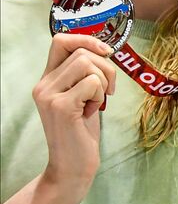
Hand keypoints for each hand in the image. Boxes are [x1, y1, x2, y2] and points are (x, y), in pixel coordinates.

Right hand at [32, 33, 118, 200]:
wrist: (72, 165)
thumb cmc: (81, 130)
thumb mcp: (83, 96)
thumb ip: (85, 74)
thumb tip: (105, 49)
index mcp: (47, 79)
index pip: (60, 40)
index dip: (86, 39)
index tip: (106, 52)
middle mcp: (43, 84)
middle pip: (82, 51)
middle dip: (106, 67)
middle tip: (108, 90)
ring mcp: (49, 95)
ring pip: (88, 64)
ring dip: (103, 82)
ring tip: (97, 102)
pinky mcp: (61, 106)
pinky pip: (92, 83)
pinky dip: (100, 95)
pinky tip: (92, 111)